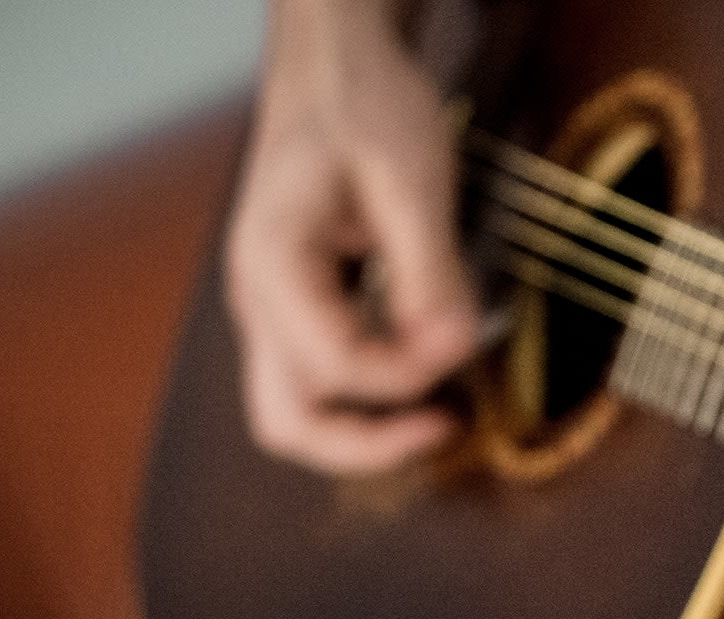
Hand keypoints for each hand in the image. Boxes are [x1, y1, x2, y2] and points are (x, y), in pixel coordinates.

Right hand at [227, 0, 477, 473]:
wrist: (332, 68)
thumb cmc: (362, 106)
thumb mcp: (411, 178)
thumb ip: (431, 270)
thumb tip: (455, 347)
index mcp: (273, 264)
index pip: (338, 366)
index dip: (411, 372)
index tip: (465, 341)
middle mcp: (257, 299)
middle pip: (288, 424)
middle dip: (369, 445)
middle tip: (446, 428)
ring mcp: (271, 311)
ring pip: (297, 414)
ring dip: (366, 431)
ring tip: (440, 415)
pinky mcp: (298, 310)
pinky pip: (319, 381)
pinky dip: (368, 398)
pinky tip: (423, 373)